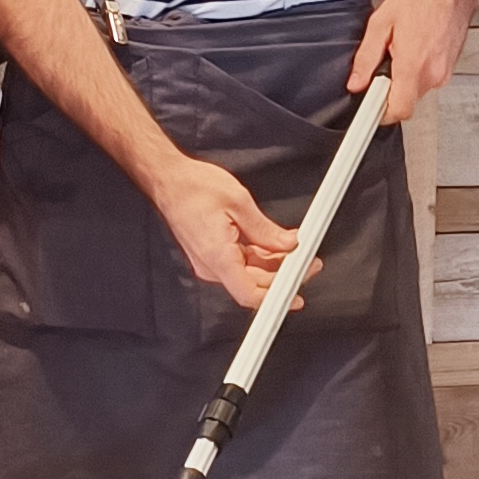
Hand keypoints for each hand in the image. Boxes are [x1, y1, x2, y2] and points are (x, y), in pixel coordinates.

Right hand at [153, 154, 297, 312]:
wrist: (168, 179)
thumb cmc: (193, 187)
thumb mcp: (238, 202)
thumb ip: (265, 230)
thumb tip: (287, 244)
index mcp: (217, 256)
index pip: (248, 293)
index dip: (275, 298)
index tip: (295, 296)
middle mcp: (211, 265)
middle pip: (253, 284)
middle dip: (283, 276)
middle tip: (309, 263)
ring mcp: (210, 261)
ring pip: (249, 273)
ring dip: (274, 265)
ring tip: (297, 251)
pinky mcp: (211, 254)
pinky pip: (240, 262)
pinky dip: (260, 257)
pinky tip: (276, 246)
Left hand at [350, 0, 474, 122]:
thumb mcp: (381, 23)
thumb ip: (366, 58)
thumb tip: (356, 81)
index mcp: (413, 65)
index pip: (398, 111)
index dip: (381, 113)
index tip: (369, 109)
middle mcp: (432, 74)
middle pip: (405, 101)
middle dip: (390, 88)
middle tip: (386, 61)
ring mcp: (444, 73)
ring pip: (416, 90)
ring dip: (404, 77)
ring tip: (403, 48)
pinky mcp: (449, 69)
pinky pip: (427, 79)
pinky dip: (417, 70)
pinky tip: (416, 46)